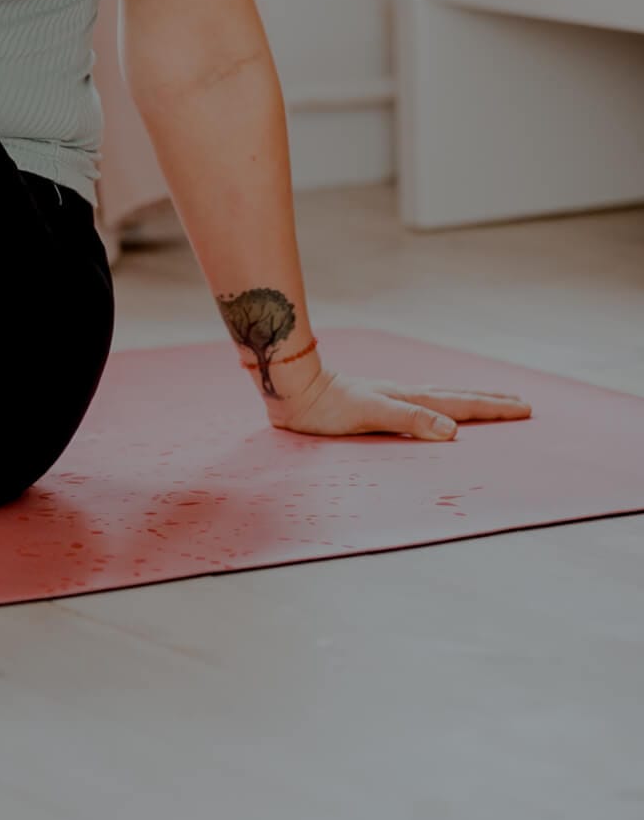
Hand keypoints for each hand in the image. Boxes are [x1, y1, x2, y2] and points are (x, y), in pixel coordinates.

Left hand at [265, 365, 532, 440]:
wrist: (293, 389)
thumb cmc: (326, 406)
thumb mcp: (370, 414)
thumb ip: (410, 419)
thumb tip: (453, 431)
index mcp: (410, 398)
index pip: (461, 403)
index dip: (493, 408)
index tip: (525, 408)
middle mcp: (405, 394)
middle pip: (457, 396)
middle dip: (490, 402)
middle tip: (521, 404)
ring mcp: (392, 396)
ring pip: (441, 397)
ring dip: (468, 400)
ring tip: (489, 403)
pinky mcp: (378, 403)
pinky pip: (422, 404)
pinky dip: (441, 406)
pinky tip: (435, 412)